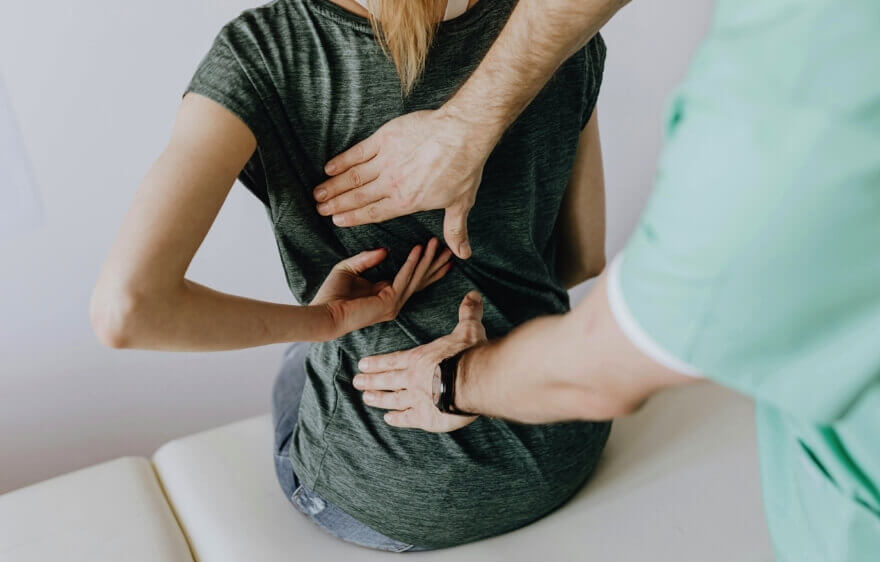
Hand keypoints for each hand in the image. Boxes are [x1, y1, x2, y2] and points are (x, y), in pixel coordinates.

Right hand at [313, 110, 495, 259]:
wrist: (461, 134)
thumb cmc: (463, 169)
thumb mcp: (460, 204)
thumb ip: (455, 230)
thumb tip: (463, 254)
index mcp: (406, 202)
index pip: (374, 213)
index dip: (353, 217)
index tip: (337, 220)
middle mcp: (391, 184)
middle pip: (358, 197)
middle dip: (336, 204)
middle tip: (320, 209)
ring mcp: (386, 161)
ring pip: (353, 177)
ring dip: (333, 185)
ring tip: (318, 193)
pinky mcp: (384, 139)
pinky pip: (358, 152)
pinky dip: (342, 160)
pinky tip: (329, 167)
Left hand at [313, 237, 451, 338]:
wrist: (323, 314)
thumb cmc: (331, 295)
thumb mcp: (349, 269)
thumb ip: (366, 259)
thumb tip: (386, 250)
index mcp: (385, 294)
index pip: (412, 279)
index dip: (425, 265)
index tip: (436, 251)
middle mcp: (393, 301)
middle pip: (421, 280)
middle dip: (435, 264)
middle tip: (450, 249)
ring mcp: (393, 304)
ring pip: (416, 278)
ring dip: (427, 260)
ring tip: (437, 243)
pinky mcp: (389, 302)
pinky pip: (404, 278)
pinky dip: (411, 263)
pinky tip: (418, 249)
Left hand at [353, 291, 487, 432]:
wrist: (473, 381)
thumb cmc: (469, 354)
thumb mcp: (468, 329)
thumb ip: (468, 313)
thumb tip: (473, 294)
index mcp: (419, 358)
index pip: (393, 360)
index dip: (377, 363)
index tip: (362, 364)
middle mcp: (412, 378)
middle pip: (387, 379)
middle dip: (370, 380)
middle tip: (356, 382)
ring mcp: (416, 399)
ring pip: (392, 399)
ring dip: (378, 398)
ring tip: (366, 399)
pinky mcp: (425, 417)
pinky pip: (407, 418)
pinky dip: (397, 418)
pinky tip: (389, 419)